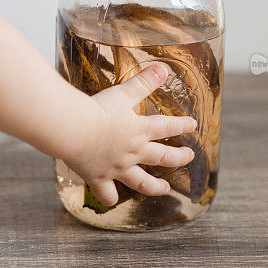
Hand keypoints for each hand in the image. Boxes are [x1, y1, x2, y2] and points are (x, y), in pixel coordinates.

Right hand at [64, 63, 196, 205]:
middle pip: (162, 157)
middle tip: (189, 157)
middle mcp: (133, 153)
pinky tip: (113, 198)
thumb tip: (162, 69)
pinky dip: (110, 197)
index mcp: (140, 131)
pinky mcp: (99, 178)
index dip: (182, 125)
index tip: (193, 125)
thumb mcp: (123, 93)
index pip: (167, 127)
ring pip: (142, 182)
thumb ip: (144, 82)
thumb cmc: (97, 109)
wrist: (74, 129)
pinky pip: (108, 194)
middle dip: (178, 157)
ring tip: (164, 189)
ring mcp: (117, 168)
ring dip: (155, 187)